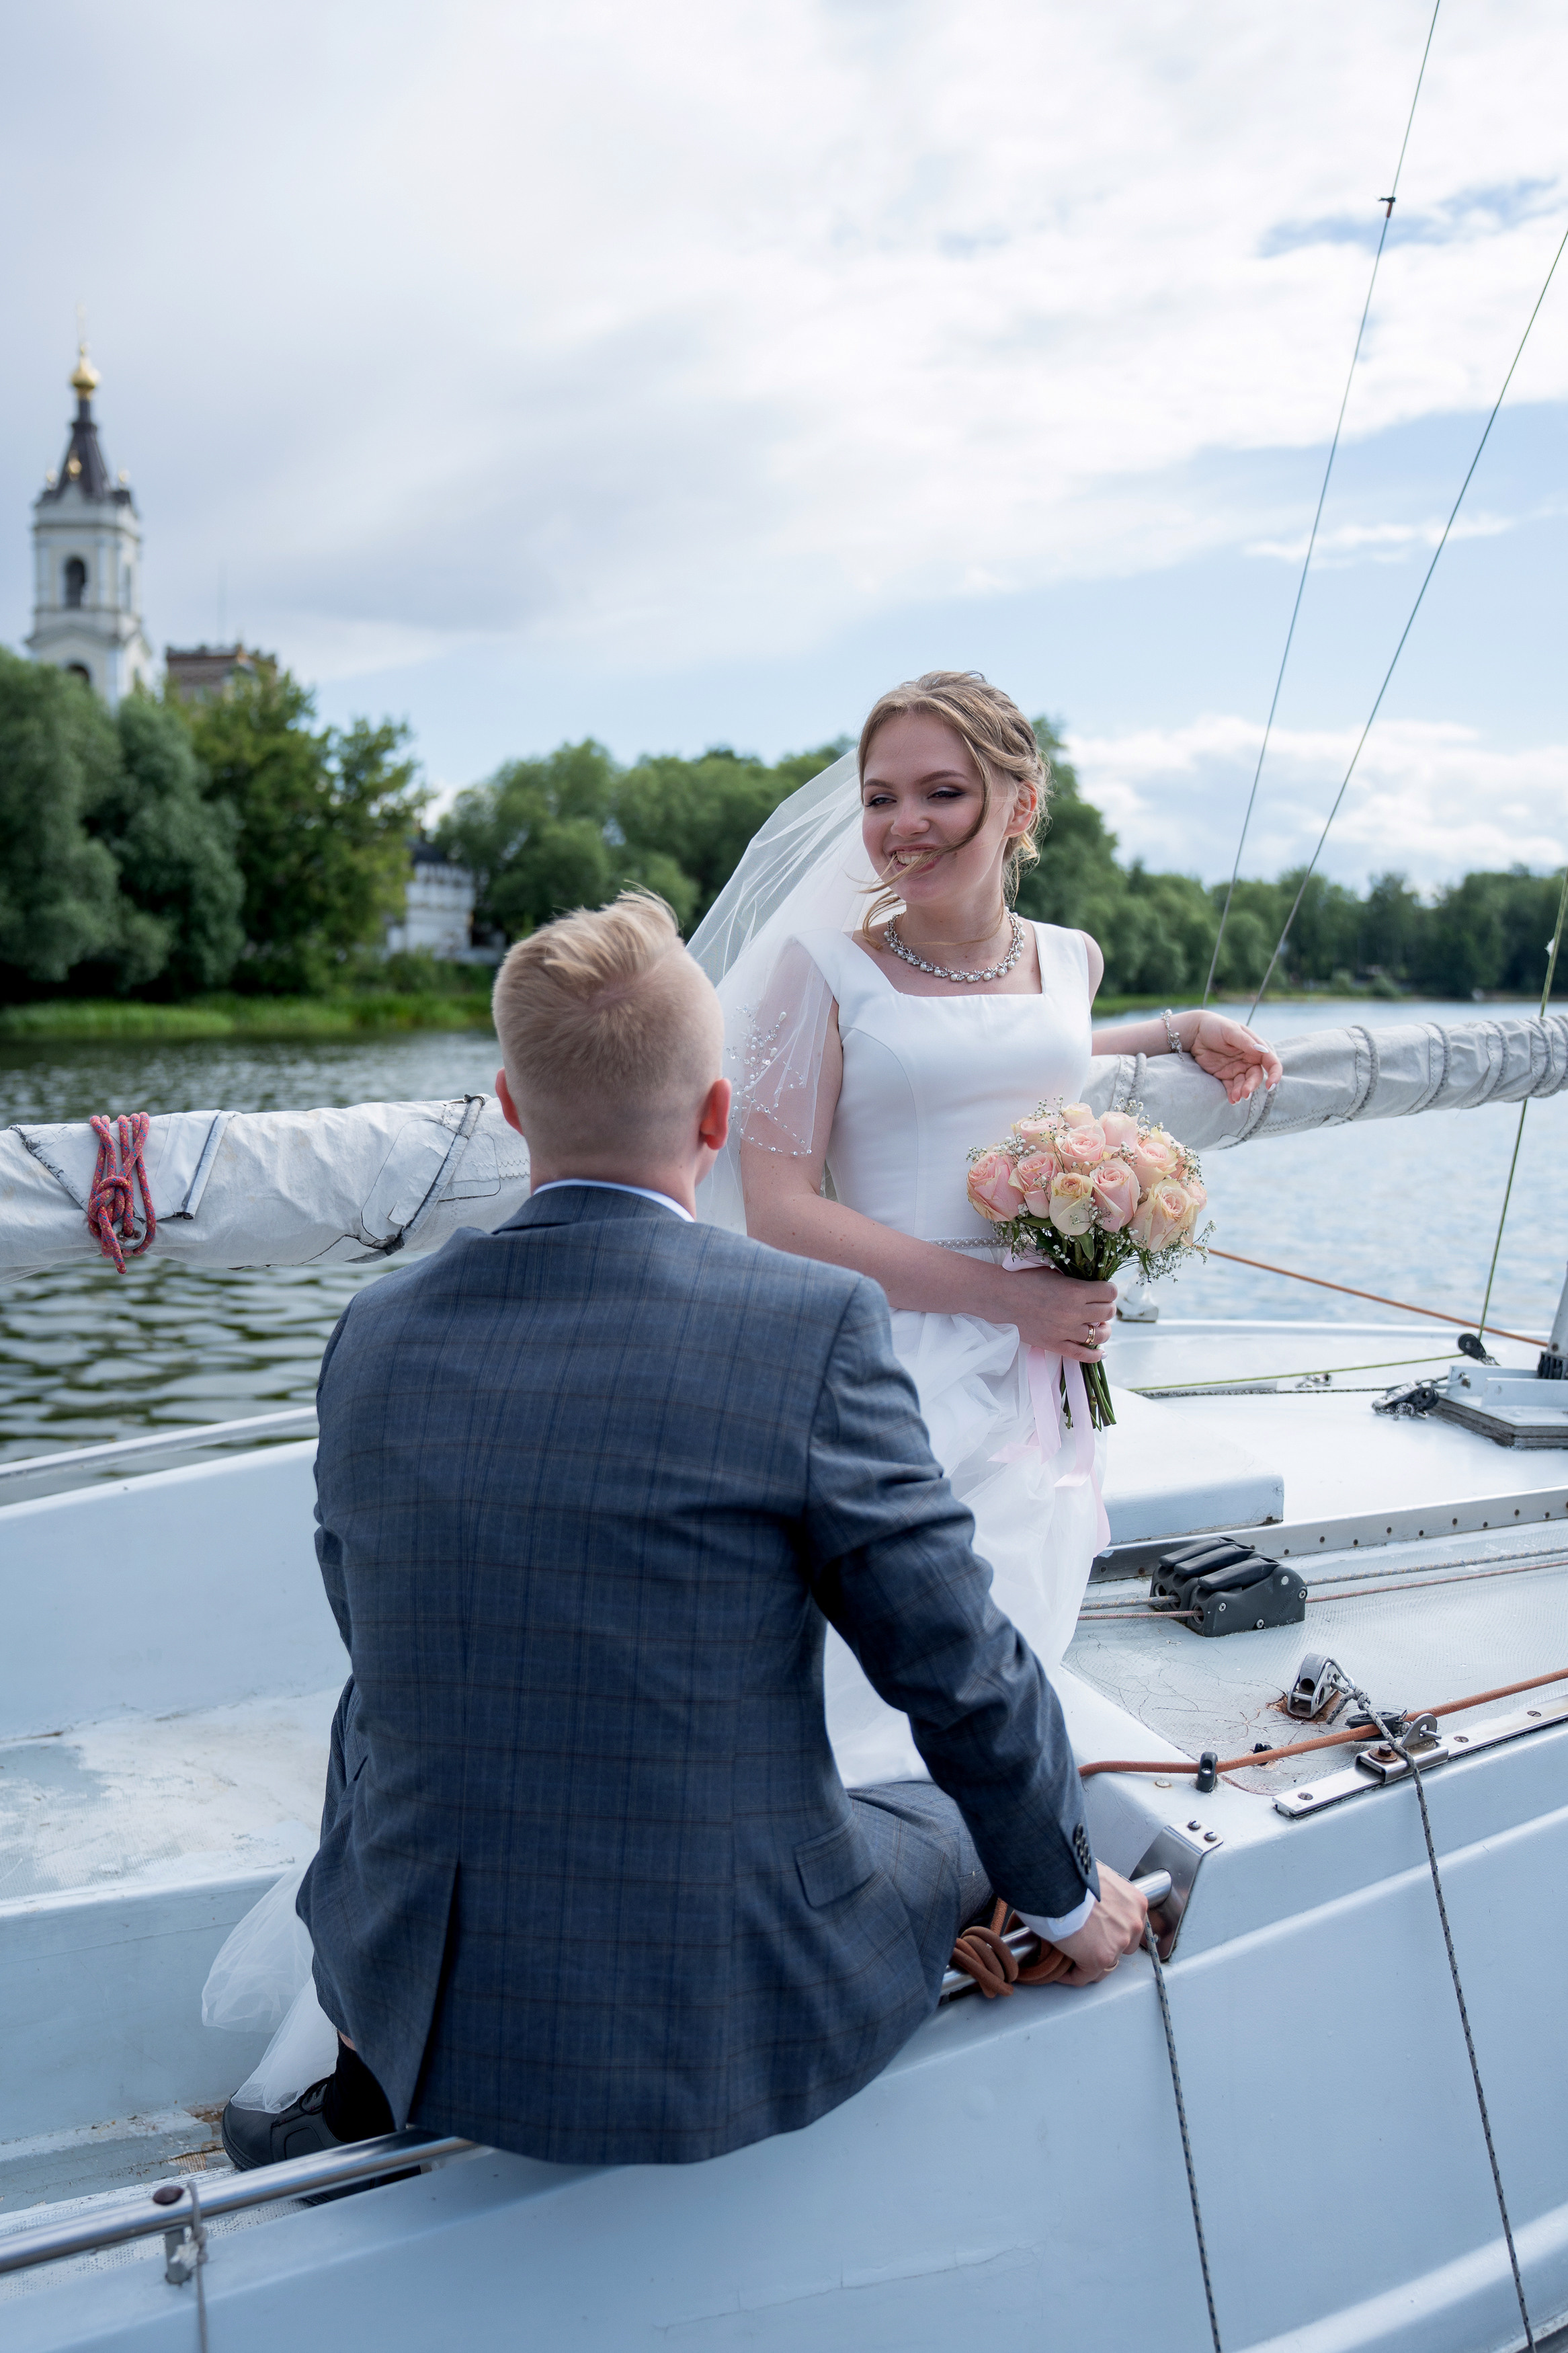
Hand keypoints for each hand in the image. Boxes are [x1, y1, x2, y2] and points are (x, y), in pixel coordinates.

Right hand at [984, 1263, 1117, 1360]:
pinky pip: (1083, 1355)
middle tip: (1100, 1305)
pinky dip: (1095, 1354)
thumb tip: (1097, 1286)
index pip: (1109, 1292)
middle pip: (1108, 1313)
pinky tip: (1099, 1350)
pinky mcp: (1054, 1345)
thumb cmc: (1025, 1279)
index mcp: (1074, 1291)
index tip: (1104, 1289)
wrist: (1000, 1297)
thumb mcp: (1055, 1272)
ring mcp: (1064, 1332)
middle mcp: (1073, 1313)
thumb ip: (1076, 1280)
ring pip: (1100, 1335)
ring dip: (1103, 1329)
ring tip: (1099, 1325)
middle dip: (1107, 1307)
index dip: (1110, 1290)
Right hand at [1052, 1866, 1148, 1985]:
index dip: (1111, 1931)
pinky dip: (1071, 1975)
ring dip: (1088, 1961)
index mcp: (1136, 1903)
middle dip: (1104, 1946)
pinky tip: (1060, 1970)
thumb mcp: (1099, 1879)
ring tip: (1070, 1957)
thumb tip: (1091, 1903)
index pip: (1129, 1927)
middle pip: (1121, 1946)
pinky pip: (1084, 1976)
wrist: (1059, 1882)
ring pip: (1104, 1963)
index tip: (1098, 1933)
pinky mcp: (1100, 1958)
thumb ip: (1104, 1895)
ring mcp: (1119, 1943)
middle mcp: (1133, 1924)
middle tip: (1084, 1942)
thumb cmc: (1072, 1876)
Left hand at [1186, 1012, 1281, 1102]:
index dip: (1275, 1074)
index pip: (1271, 1063)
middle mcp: (1248, 1060)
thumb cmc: (1215, 1026)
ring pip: (1244, 1084)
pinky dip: (1232, 1095)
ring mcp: (1236, 1069)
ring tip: (1235, 1098)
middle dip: (1252, 1086)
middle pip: (1256, 1077)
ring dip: (1242, 1092)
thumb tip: (1260, 1050)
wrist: (1195, 1031)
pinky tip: (1232, 1100)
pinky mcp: (1224, 1076)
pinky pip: (1231, 1088)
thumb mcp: (1230, 1031)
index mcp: (1255, 1048)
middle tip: (1245, 1093)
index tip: (1271, 1085)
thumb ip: (1244, 1041)